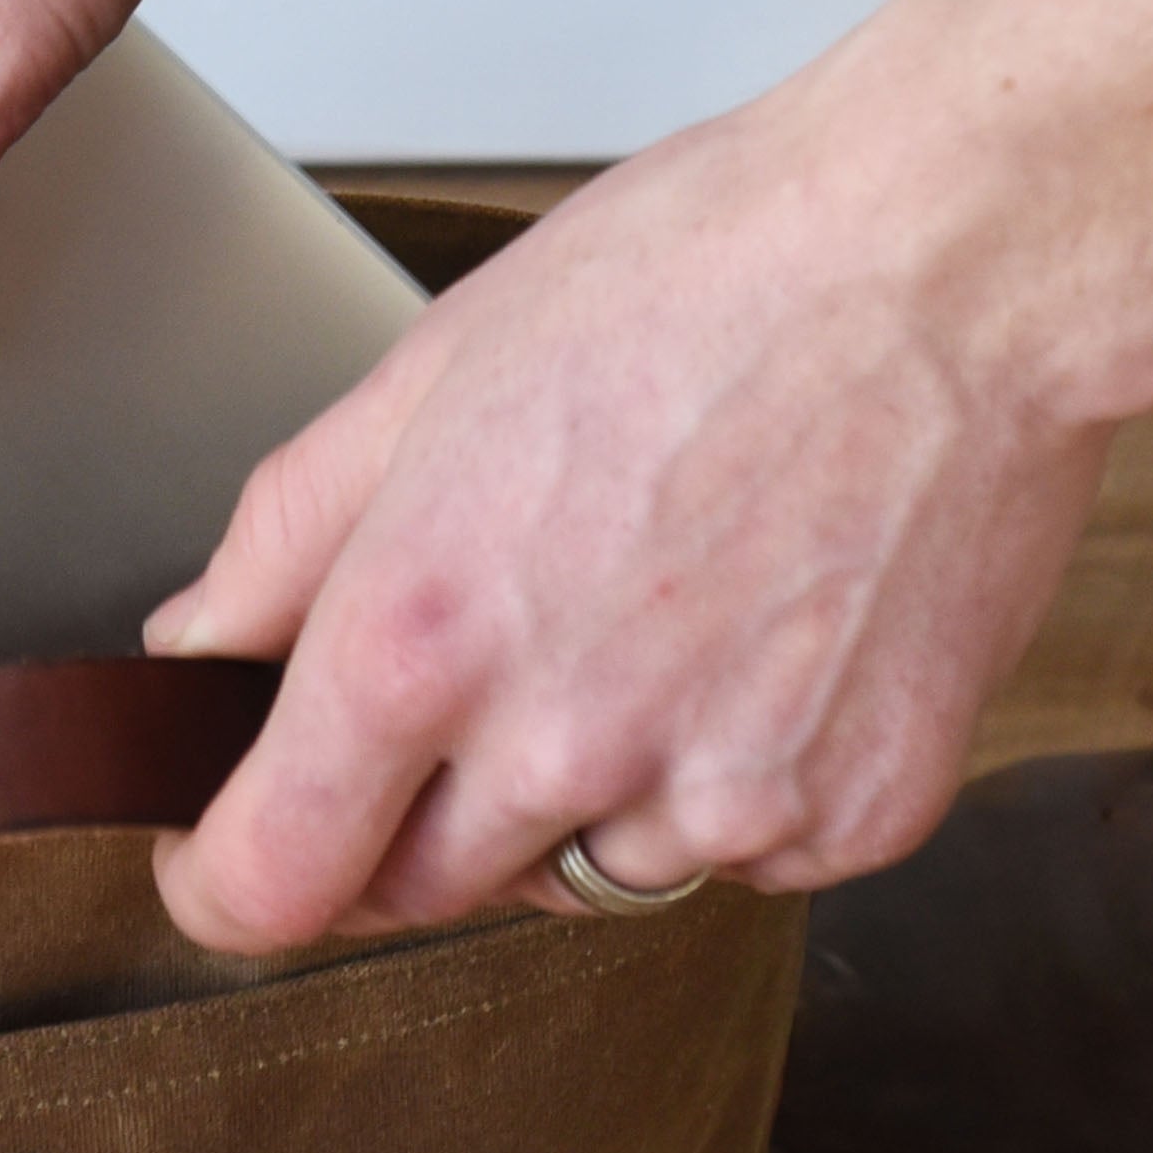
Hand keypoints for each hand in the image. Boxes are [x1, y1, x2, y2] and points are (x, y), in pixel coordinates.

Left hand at [145, 21, 1124, 949]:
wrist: (956, 257)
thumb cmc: (699, 279)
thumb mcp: (426, 379)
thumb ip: (284, 543)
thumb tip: (196, 648)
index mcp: (420, 643)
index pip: (269, 883)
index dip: (223, 885)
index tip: (225, 859)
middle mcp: (560, 748)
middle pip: (419, 895)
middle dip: (409, 820)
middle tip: (480, 676)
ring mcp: (719, 795)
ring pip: (585, 878)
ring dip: (580, 799)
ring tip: (648, 620)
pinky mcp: (854, 812)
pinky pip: (738, 857)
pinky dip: (728, 784)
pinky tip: (758, 642)